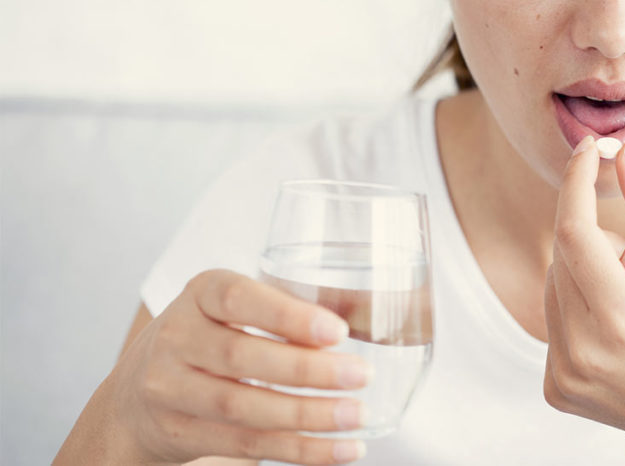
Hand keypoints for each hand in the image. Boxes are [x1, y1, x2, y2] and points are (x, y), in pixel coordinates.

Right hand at [59, 270, 370, 464]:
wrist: (136, 392)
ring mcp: (171, 389)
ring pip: (243, 407)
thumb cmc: (213, 335)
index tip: (338, 331)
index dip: (288, 316)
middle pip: (241, 356)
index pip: (238, 298)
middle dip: (308, 370)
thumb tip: (369, 313)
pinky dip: (301, 450)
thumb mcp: (237, 308)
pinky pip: (247, 446)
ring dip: (309, 415)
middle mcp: (177, 337)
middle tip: (362, 375)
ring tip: (358, 415)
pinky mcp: (181, 434)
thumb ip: (290, 308)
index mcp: (200, 293)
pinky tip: (342, 449)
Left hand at [543, 136, 624, 464]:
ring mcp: (563, 374)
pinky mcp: (554, 388)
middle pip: (563, 255)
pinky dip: (579, 311)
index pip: (573, 231)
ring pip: (554, 285)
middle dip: (599, 244)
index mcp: (621, 319)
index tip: (588, 150)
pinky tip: (619, 339)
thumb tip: (623, 155)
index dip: (576, 182)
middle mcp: (581, 350)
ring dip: (588, 278)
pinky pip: (552, 321)